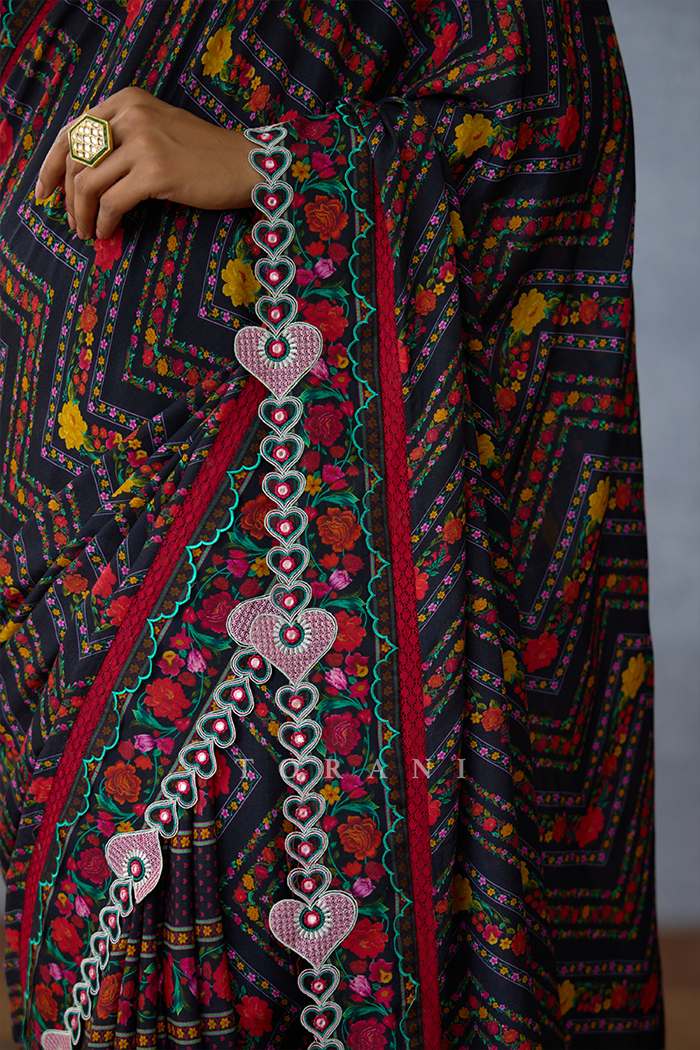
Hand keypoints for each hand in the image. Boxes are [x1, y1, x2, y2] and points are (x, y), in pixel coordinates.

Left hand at [35, 86, 258, 239]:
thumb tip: (83, 172)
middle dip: (65, 195)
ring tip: (88, 232)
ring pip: (88, 183)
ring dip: (82, 214)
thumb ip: (121, 138)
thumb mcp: (156, 130)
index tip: (47, 191)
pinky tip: (108, 232)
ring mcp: (143, 142)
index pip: (73, 131)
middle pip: (75, 158)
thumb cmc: (204, 155)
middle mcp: (131, 114)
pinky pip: (111, 202)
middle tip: (70, 220)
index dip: (53, 165)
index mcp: (127, 100)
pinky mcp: (155, 172)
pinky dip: (103, 222)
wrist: (247, 165)